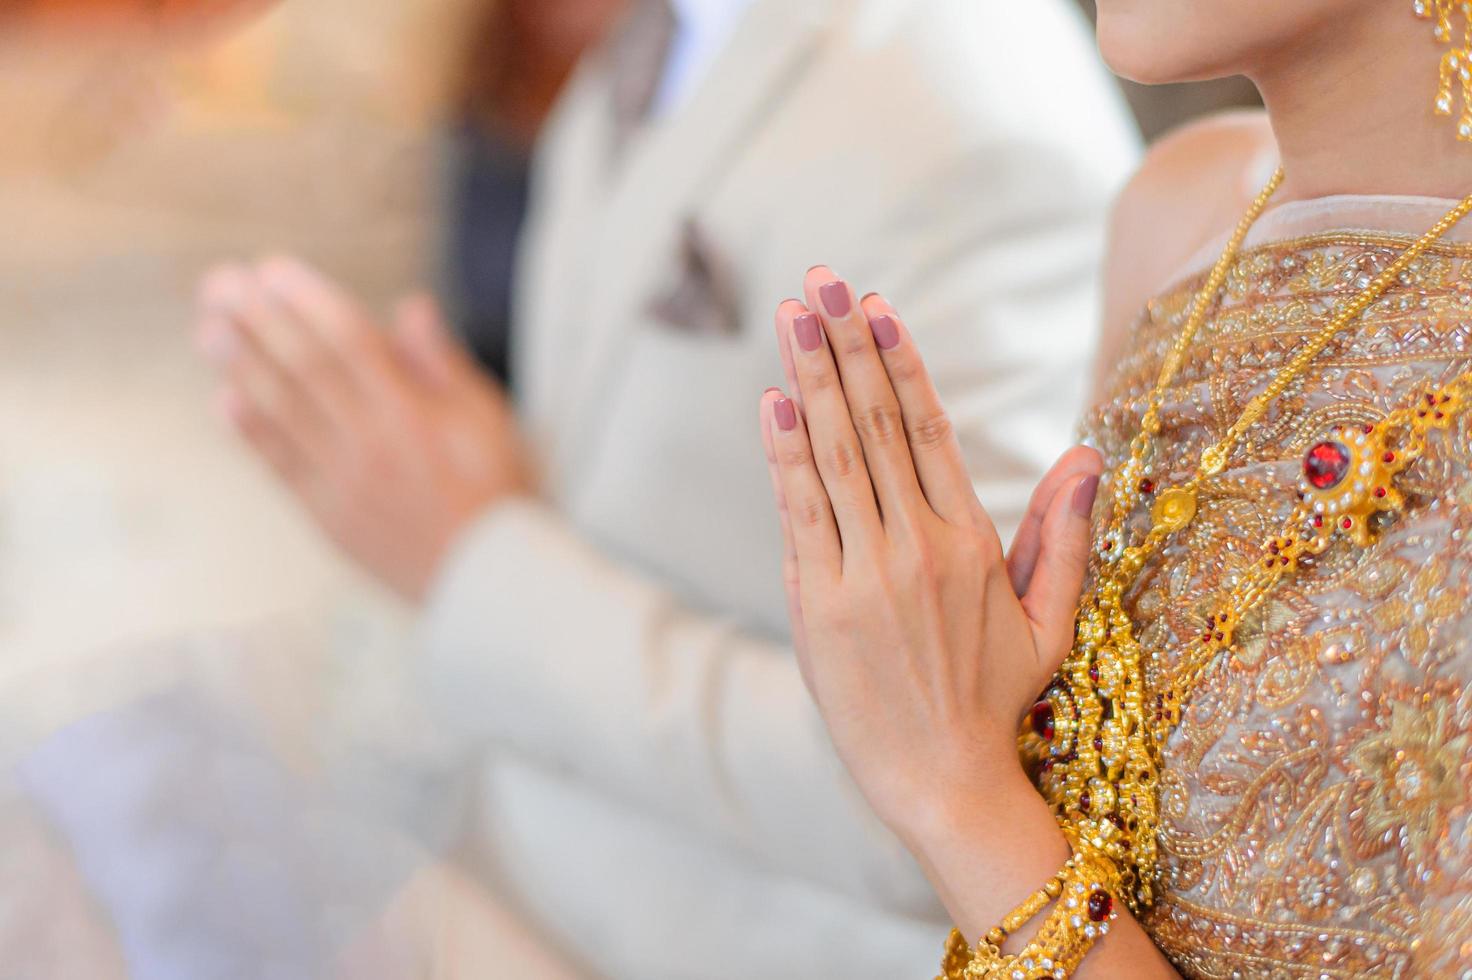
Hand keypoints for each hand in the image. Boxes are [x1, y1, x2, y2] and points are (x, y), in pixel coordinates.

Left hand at [195, 257, 532, 600]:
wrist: (486, 578)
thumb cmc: (495, 491)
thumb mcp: (488, 419)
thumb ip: (442, 364)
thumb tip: (409, 307)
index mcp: (412, 413)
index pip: (349, 342)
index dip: (307, 302)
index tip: (273, 270)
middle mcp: (370, 442)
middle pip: (304, 370)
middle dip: (259, 322)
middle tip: (221, 284)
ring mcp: (343, 481)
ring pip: (282, 413)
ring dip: (240, 368)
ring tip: (208, 330)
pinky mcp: (327, 516)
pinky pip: (280, 467)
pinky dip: (251, 433)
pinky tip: (225, 401)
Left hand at [758, 266, 1101, 842]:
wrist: (944, 780)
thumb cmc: (997, 698)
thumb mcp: (1050, 618)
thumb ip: (1065, 534)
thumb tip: (1090, 455)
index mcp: (972, 541)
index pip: (930, 428)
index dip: (899, 361)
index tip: (876, 304)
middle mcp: (919, 547)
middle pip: (876, 425)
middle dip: (845, 344)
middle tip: (819, 278)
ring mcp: (867, 575)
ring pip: (835, 457)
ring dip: (809, 379)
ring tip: (791, 314)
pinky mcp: (822, 606)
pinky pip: (801, 514)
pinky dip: (784, 455)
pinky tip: (771, 401)